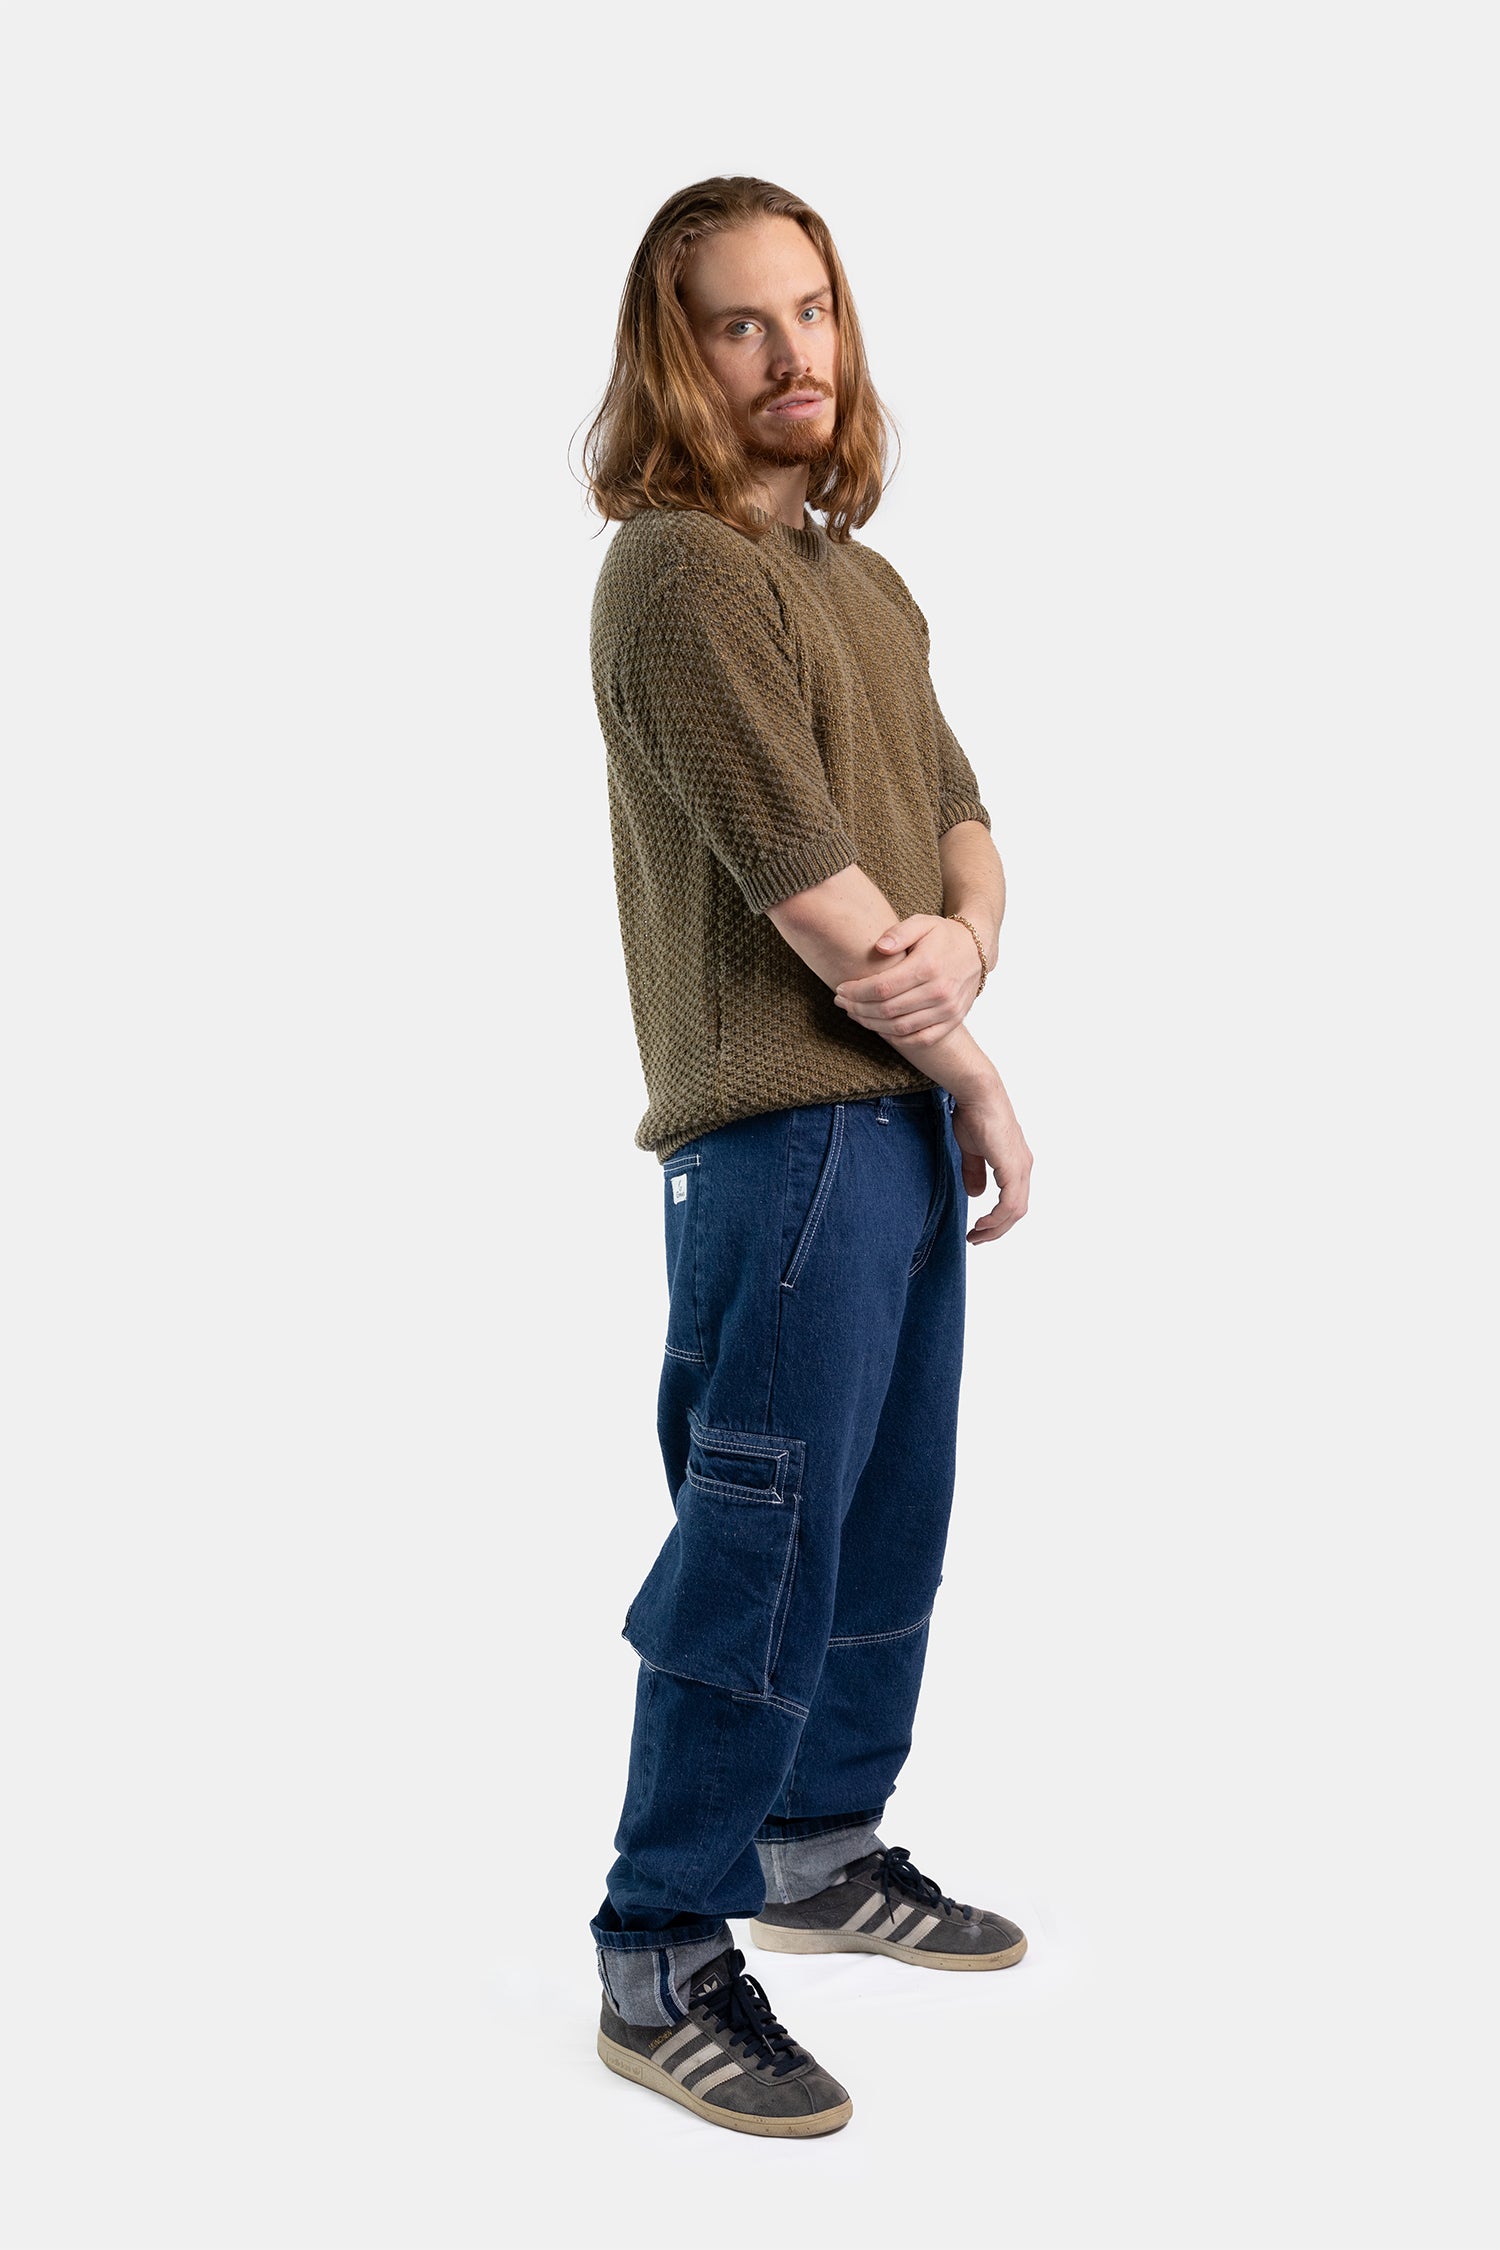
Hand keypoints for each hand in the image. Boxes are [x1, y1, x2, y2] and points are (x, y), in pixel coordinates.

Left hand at [832, 914, 983, 1044]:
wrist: (978, 950)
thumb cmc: (944, 935)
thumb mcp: (922, 922)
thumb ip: (899, 932)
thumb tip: (880, 947)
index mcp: (928, 966)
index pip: (882, 988)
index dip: (856, 992)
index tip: (840, 989)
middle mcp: (939, 991)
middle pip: (887, 1010)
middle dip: (858, 1008)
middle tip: (841, 1003)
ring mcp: (948, 1010)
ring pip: (900, 1028)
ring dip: (872, 1025)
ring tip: (855, 1014)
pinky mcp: (953, 1022)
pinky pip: (920, 1039)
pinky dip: (897, 1039)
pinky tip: (880, 1028)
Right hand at [951, 1083, 1031, 1244]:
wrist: (978, 1095)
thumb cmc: (974, 1115)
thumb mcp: (972, 1150)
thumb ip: (975, 1172)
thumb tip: (976, 1194)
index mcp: (1015, 1163)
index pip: (1013, 1201)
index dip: (997, 1219)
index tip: (978, 1229)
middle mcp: (1023, 1167)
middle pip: (1016, 1210)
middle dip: (997, 1230)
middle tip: (976, 1239)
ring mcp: (1020, 1167)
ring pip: (1015, 1210)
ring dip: (996, 1228)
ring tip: (976, 1236)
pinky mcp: (1013, 1167)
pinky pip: (1010, 1203)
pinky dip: (997, 1218)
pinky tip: (982, 1223)